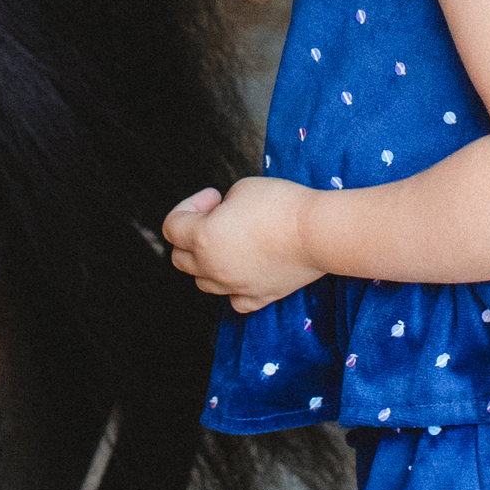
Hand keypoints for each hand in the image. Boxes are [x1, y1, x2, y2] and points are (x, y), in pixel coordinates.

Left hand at [161, 180, 323, 312]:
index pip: (171, 226)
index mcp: (202, 238)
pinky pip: (234, 301)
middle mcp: (212, 268)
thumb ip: (220, 206)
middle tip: (217, 218)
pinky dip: (233, 287)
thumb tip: (221, 218)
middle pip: (180, 259)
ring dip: (207, 263)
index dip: (189, 206)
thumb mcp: (241, 188)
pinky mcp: (259, 297)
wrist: (318, 232)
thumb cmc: (281, 204)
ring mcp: (234, 286)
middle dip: (190, 236)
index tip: (214, 197)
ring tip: (231, 244)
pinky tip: (245, 270)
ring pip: (202, 283)